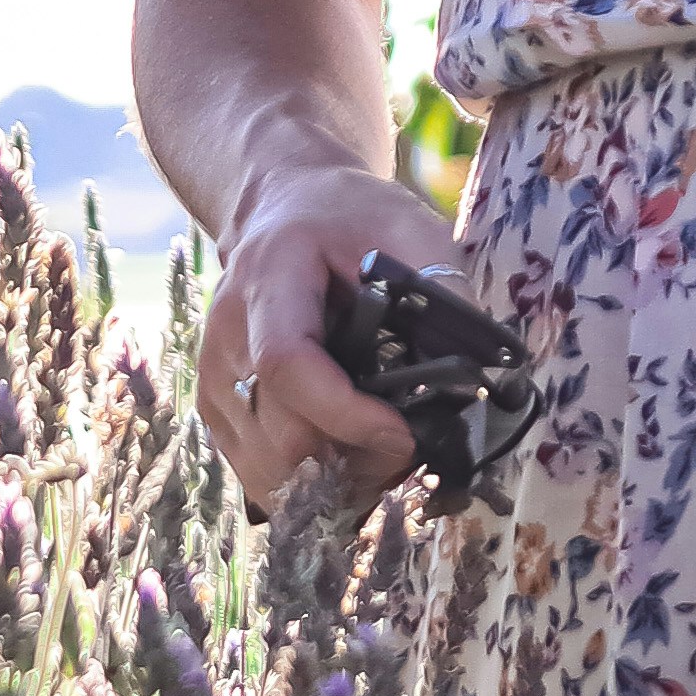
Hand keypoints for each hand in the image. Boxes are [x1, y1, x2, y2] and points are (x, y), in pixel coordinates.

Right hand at [200, 175, 474, 507]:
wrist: (287, 208)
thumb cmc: (353, 218)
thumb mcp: (411, 228)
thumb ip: (443, 290)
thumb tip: (482, 371)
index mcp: (269, 276)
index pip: (285, 363)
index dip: (345, 414)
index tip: (406, 435)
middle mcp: (225, 332)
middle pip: (277, 432)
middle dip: (353, 460)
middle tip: (411, 449)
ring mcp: (214, 374)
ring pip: (265, 467)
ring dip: (333, 483)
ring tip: (384, 457)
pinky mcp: (216, 406)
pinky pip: (255, 472)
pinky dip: (307, 487)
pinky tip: (351, 464)